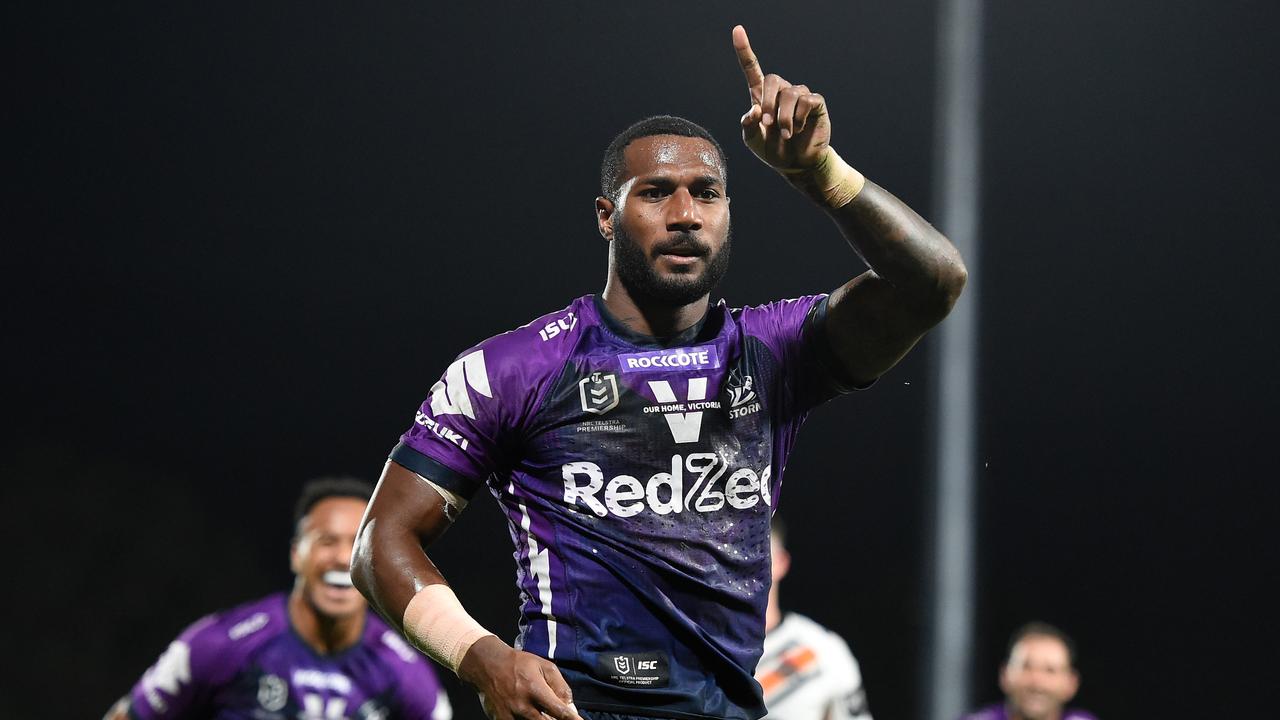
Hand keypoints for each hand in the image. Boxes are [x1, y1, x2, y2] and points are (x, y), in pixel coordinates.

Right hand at [458, 636, 581, 719]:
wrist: (488, 665)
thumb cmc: (519, 664)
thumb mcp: (544, 666)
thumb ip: (560, 685)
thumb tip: (570, 705)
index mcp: (535, 689)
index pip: (559, 711)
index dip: (572, 719)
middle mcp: (523, 706)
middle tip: (560, 716)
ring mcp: (511, 715)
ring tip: (543, 710)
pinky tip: (532, 713)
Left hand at [732, 25, 832, 172]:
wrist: (798, 164)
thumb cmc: (774, 151)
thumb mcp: (753, 141)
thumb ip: (748, 126)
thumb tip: (755, 109)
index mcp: (762, 97)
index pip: (752, 69)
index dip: (744, 50)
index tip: (737, 30)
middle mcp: (781, 92)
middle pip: (772, 79)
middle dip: (768, 102)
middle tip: (768, 124)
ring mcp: (800, 95)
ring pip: (790, 94)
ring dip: (784, 118)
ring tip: (786, 134)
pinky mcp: (815, 103)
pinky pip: (805, 101)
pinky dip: (799, 119)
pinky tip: (799, 129)